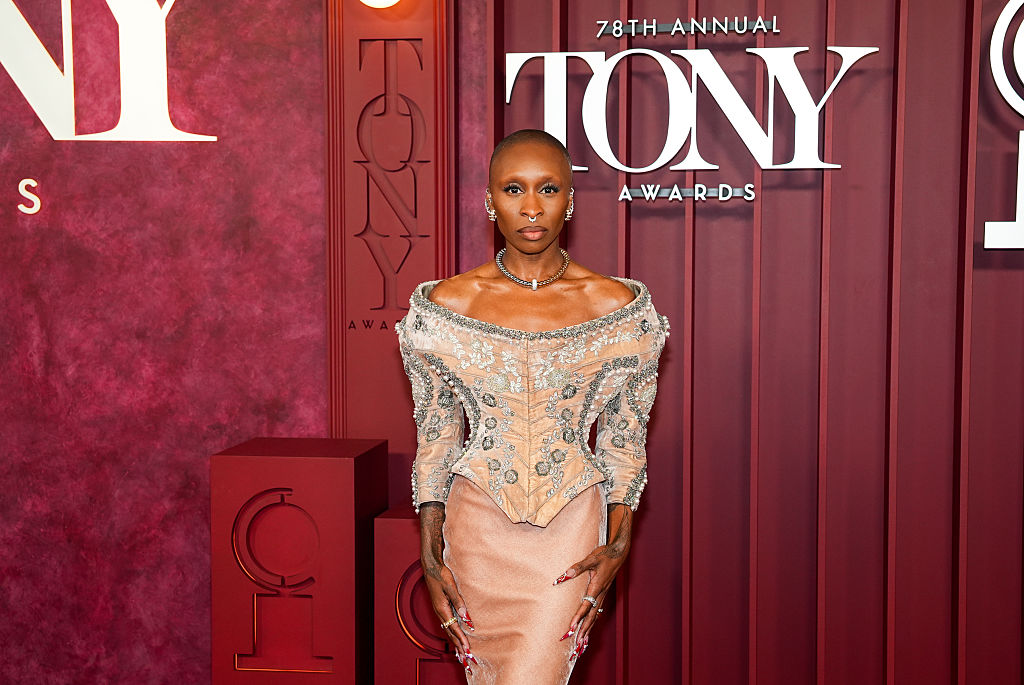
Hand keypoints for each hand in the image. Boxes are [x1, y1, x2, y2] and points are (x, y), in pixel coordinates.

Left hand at [419, 502, 477, 674]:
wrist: (433, 541)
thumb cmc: (440, 561)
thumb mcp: (448, 581)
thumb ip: (456, 597)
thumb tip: (465, 614)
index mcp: (439, 600)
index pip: (448, 625)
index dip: (455, 639)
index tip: (464, 653)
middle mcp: (438, 598)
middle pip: (448, 625)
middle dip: (457, 641)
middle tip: (466, 656)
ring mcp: (440, 589)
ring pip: (448, 616)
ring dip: (457, 631)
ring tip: (465, 644)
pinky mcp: (443, 577)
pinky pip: (451, 595)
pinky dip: (458, 606)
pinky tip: (465, 616)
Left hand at [553, 503, 632, 660]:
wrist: (619, 553)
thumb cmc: (605, 555)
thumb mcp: (591, 558)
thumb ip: (577, 567)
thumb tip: (563, 576)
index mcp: (597, 588)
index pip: (586, 606)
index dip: (578, 618)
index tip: (571, 629)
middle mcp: (600, 595)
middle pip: (591, 618)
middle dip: (582, 632)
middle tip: (575, 646)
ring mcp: (602, 596)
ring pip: (595, 618)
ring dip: (587, 631)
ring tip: (581, 646)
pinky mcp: (602, 595)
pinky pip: (596, 613)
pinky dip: (591, 624)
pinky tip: (588, 631)